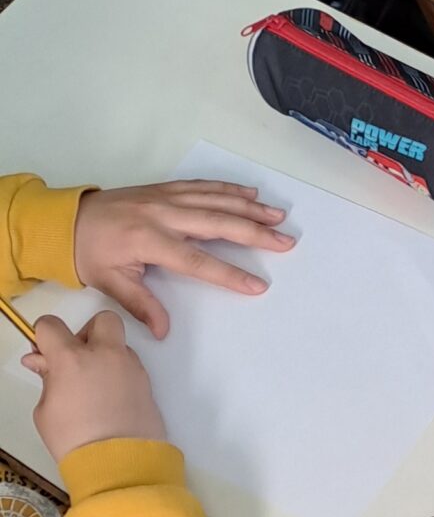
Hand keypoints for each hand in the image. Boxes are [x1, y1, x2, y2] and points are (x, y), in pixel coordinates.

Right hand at [23, 313, 166, 458]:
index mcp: (72, 358)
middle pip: (101, 320)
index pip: (51, 325)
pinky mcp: (148, 384)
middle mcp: (106, 355)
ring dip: (105, 357)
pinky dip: (119, 375)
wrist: (119, 464)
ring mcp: (132, 368)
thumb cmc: (73, 439)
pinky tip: (111, 401)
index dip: (43, 337)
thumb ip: (46, 379)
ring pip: (119, 346)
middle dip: (87, 333)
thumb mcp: (45, 411)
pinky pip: (131, 368)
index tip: (44, 356)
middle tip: (77, 361)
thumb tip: (40, 361)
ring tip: (94, 388)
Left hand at [73, 180, 292, 337]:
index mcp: (148, 240)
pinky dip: (227, 189)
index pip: (197, 261)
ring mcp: (164, 198)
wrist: (64, 220)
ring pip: (215, 200)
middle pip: (217, 223)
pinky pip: (202, 186)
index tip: (258, 285)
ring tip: (278, 215)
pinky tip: (249, 194)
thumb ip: (141, 305)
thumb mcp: (110, 283)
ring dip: (249, 208)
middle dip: (254, 232)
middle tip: (286, 241)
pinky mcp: (164, 189)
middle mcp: (162, 214)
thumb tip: (164, 331)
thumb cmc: (87, 254)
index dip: (229, 274)